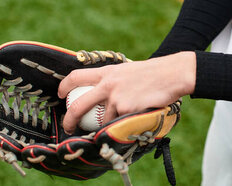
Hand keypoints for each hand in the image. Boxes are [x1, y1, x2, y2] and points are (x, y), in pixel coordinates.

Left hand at [58, 51, 195, 133]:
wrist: (171, 75)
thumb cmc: (153, 74)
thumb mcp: (128, 71)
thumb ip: (114, 80)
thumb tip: (104, 92)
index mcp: (106, 73)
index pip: (76, 77)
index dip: (64, 86)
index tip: (60, 95)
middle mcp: (107, 85)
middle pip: (79, 105)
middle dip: (70, 120)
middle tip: (69, 127)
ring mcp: (116, 99)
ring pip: (103, 120)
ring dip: (108, 126)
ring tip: (116, 126)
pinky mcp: (126, 110)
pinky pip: (120, 123)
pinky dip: (124, 125)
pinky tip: (133, 120)